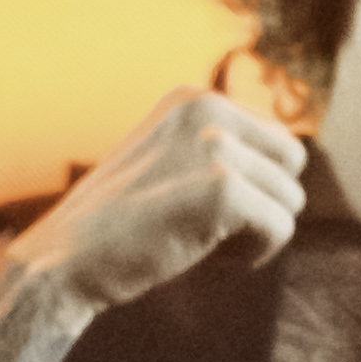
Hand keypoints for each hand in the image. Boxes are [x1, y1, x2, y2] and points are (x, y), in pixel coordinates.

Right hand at [11, 88, 307, 311]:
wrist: (65, 262)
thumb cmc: (119, 225)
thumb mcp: (168, 162)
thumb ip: (220, 148)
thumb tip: (295, 155)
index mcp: (194, 98)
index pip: (276, 140)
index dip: (251, 185)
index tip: (200, 206)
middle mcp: (207, 110)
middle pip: (292, 165)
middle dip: (264, 203)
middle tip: (211, 228)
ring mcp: (215, 147)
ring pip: (289, 200)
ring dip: (255, 233)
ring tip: (202, 242)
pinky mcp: (223, 189)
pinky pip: (281, 229)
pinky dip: (256, 255)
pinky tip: (213, 260)